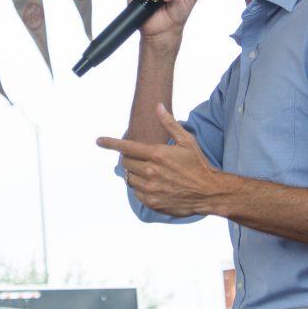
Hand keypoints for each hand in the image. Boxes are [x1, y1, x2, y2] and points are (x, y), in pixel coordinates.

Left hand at [98, 104, 231, 216]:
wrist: (208, 191)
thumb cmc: (198, 164)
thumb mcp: (187, 141)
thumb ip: (169, 124)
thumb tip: (158, 106)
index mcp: (157, 154)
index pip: (126, 147)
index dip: (110, 143)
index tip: (99, 141)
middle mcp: (150, 171)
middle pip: (126, 163)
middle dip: (130, 159)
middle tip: (142, 159)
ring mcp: (150, 188)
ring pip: (130, 178)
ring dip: (135, 173)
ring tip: (150, 172)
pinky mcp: (151, 202)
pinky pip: (136, 192)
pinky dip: (140, 187)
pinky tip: (154, 184)